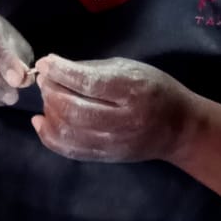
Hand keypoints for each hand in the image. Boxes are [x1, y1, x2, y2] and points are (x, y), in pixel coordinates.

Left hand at [32, 55, 193, 163]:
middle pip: (73, 109)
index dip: (61, 72)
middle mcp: (123, 121)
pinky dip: (48, 134)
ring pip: (67, 132)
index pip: (88, 83)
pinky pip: (68, 149)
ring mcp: (113, 143)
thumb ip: (94, 69)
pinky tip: (41, 120)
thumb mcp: (132, 69)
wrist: (179, 129)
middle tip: (45, 80)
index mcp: (132, 91)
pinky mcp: (105, 157)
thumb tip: (55, 69)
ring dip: (48, 111)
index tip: (45, 63)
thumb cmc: (155, 90)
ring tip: (47, 97)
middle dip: (51, 91)